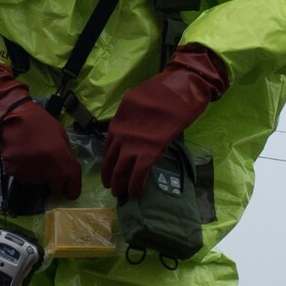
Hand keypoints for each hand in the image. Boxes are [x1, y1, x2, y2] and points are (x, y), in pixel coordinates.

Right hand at [0, 64, 81, 199]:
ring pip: (38, 182)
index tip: (70, 192)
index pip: (72, 187)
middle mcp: (46, 170)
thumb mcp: (61, 137)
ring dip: (38, 175)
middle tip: (50, 170)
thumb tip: (66, 171)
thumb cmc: (40, 123)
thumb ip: (65, 155)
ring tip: (33, 157)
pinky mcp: (13, 172)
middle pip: (55, 188)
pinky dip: (24, 170)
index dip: (72, 191)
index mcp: (61, 159)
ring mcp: (29, 172)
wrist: (12, 115)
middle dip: (55, 183)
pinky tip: (22, 157)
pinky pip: (23, 176)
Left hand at [101, 46, 227, 199]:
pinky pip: (138, 174)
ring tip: (121, 194)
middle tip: (113, 189)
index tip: (108, 172)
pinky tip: (136, 193)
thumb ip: (128, 118)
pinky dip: (136, 185)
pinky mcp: (149, 152)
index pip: (106, 149)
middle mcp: (120, 137)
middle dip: (110, 178)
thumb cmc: (161, 92)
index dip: (107, 163)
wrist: (178, 90)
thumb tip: (129, 129)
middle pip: (110, 162)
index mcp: (116, 125)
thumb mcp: (133, 102)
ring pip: (120, 171)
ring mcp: (133, 145)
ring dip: (120, 185)